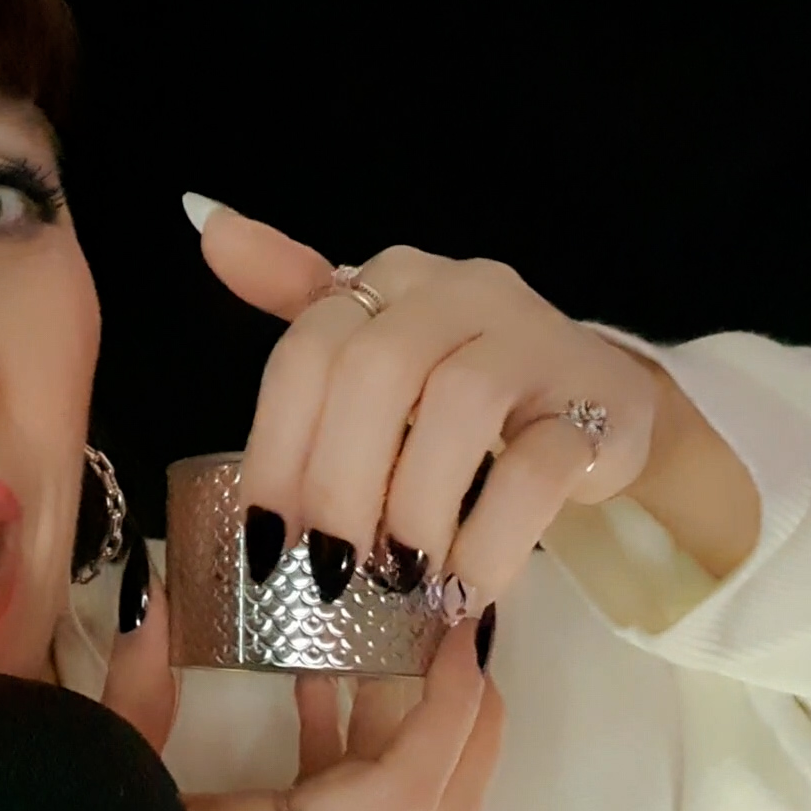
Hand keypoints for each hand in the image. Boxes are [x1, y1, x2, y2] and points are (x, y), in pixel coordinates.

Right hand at [101, 567, 503, 810]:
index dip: (447, 710)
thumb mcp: (110, 767)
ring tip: (392, 656)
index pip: (404, 790)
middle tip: (458, 641)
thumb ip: (137, 688)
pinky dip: (361, 760)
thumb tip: (148, 591)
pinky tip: (317, 690)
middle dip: (468, 723)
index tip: (459, 635)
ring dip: (420, 738)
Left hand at [189, 194, 664, 613]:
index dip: (277, 445)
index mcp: (394, 280)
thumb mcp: (375, 341)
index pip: (311, 348)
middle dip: (339, 481)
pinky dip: (491, 537)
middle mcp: (462, 292)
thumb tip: (207, 224)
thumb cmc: (462, 378)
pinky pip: (537, 467)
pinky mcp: (598, 405)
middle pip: (377, 370)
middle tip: (327, 569)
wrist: (603, 401)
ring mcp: (536, 342)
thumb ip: (295, 295)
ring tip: (397, 578)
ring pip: (459, 406)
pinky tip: (462, 585)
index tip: (265, 535)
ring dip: (414, 506)